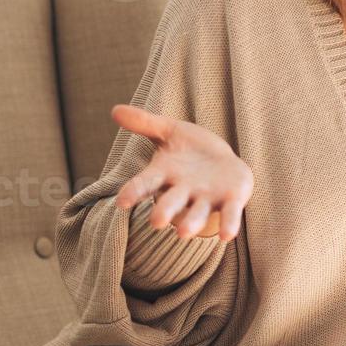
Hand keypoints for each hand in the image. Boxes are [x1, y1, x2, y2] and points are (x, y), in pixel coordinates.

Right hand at [111, 103, 252, 240]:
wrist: (224, 163)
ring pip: (197, 213)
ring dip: (192, 223)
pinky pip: (229, 214)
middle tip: (157, 222)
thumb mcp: (170, 131)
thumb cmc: (192, 150)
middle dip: (164, 211)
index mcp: (166, 174)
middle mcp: (184, 191)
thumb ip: (145, 123)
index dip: (134, 192)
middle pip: (171, 202)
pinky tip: (227, 236)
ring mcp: (207, 198)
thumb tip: (114, 109)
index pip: (145, 184)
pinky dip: (228, 225)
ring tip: (184, 232)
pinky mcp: (231, 200)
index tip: (122, 203)